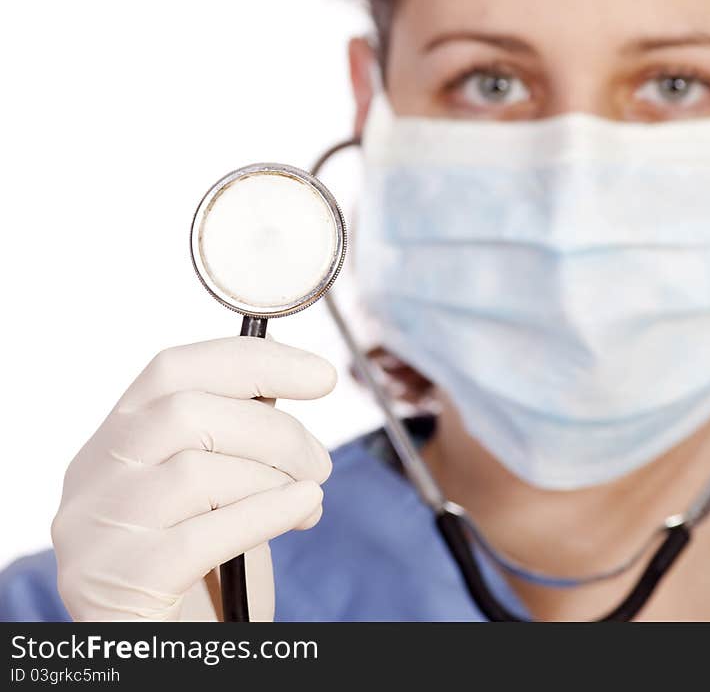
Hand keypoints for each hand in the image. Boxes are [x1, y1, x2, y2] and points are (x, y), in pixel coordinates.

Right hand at [51, 337, 335, 620]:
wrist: (166, 643)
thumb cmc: (199, 562)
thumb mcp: (210, 486)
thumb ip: (229, 436)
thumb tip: (286, 384)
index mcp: (113, 440)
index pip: (173, 370)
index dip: (254, 362)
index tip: (320, 374)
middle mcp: (92, 476)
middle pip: (186, 413)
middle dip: (276, 431)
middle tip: (321, 462)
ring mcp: (97, 528)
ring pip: (197, 471)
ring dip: (274, 479)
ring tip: (310, 500)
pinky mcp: (118, 580)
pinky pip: (205, 534)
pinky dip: (269, 513)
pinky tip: (304, 510)